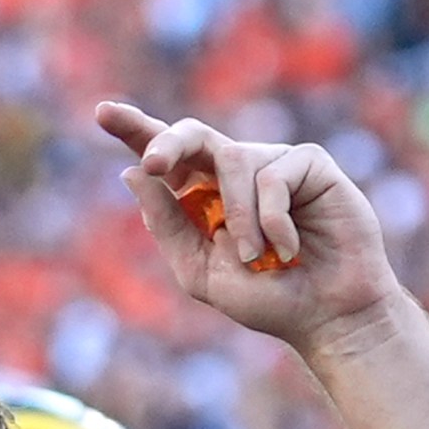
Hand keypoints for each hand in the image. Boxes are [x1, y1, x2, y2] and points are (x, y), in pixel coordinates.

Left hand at [95, 101, 398, 352]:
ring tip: (258, 257)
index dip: (135, 130)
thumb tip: (133, 173)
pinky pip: (274, 175)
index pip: (166, 159)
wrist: (327, 315)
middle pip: (192, 136)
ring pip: (235, 161)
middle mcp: (235, 174)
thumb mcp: (201, 271)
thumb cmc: (267, 299)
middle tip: (154, 163)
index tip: (101, 113)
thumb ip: (167, 225)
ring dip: (241, 218)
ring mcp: (273, 164)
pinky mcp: (309, 164)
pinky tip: (290, 248)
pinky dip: (274, 218)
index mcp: (204, 198)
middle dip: (168, 143)